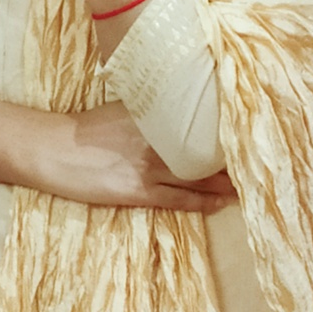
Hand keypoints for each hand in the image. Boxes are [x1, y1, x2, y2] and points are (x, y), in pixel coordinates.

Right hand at [27, 101, 236, 212]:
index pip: (198, 120)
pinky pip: (180, 199)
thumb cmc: (85, 129)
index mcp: (152, 114)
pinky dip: (204, 201)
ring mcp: (149, 166)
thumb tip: (179, 110)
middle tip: (260, 156)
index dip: (226, 126)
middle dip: (232, 154)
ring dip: (226, 180)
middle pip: (204, 148)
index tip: (250, 125)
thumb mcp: (122, 110)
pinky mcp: (140, 191)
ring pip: (198, 176)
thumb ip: (152, 111)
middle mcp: (156, 138)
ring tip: (251, 181)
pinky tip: (223, 201)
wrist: (52, 148)